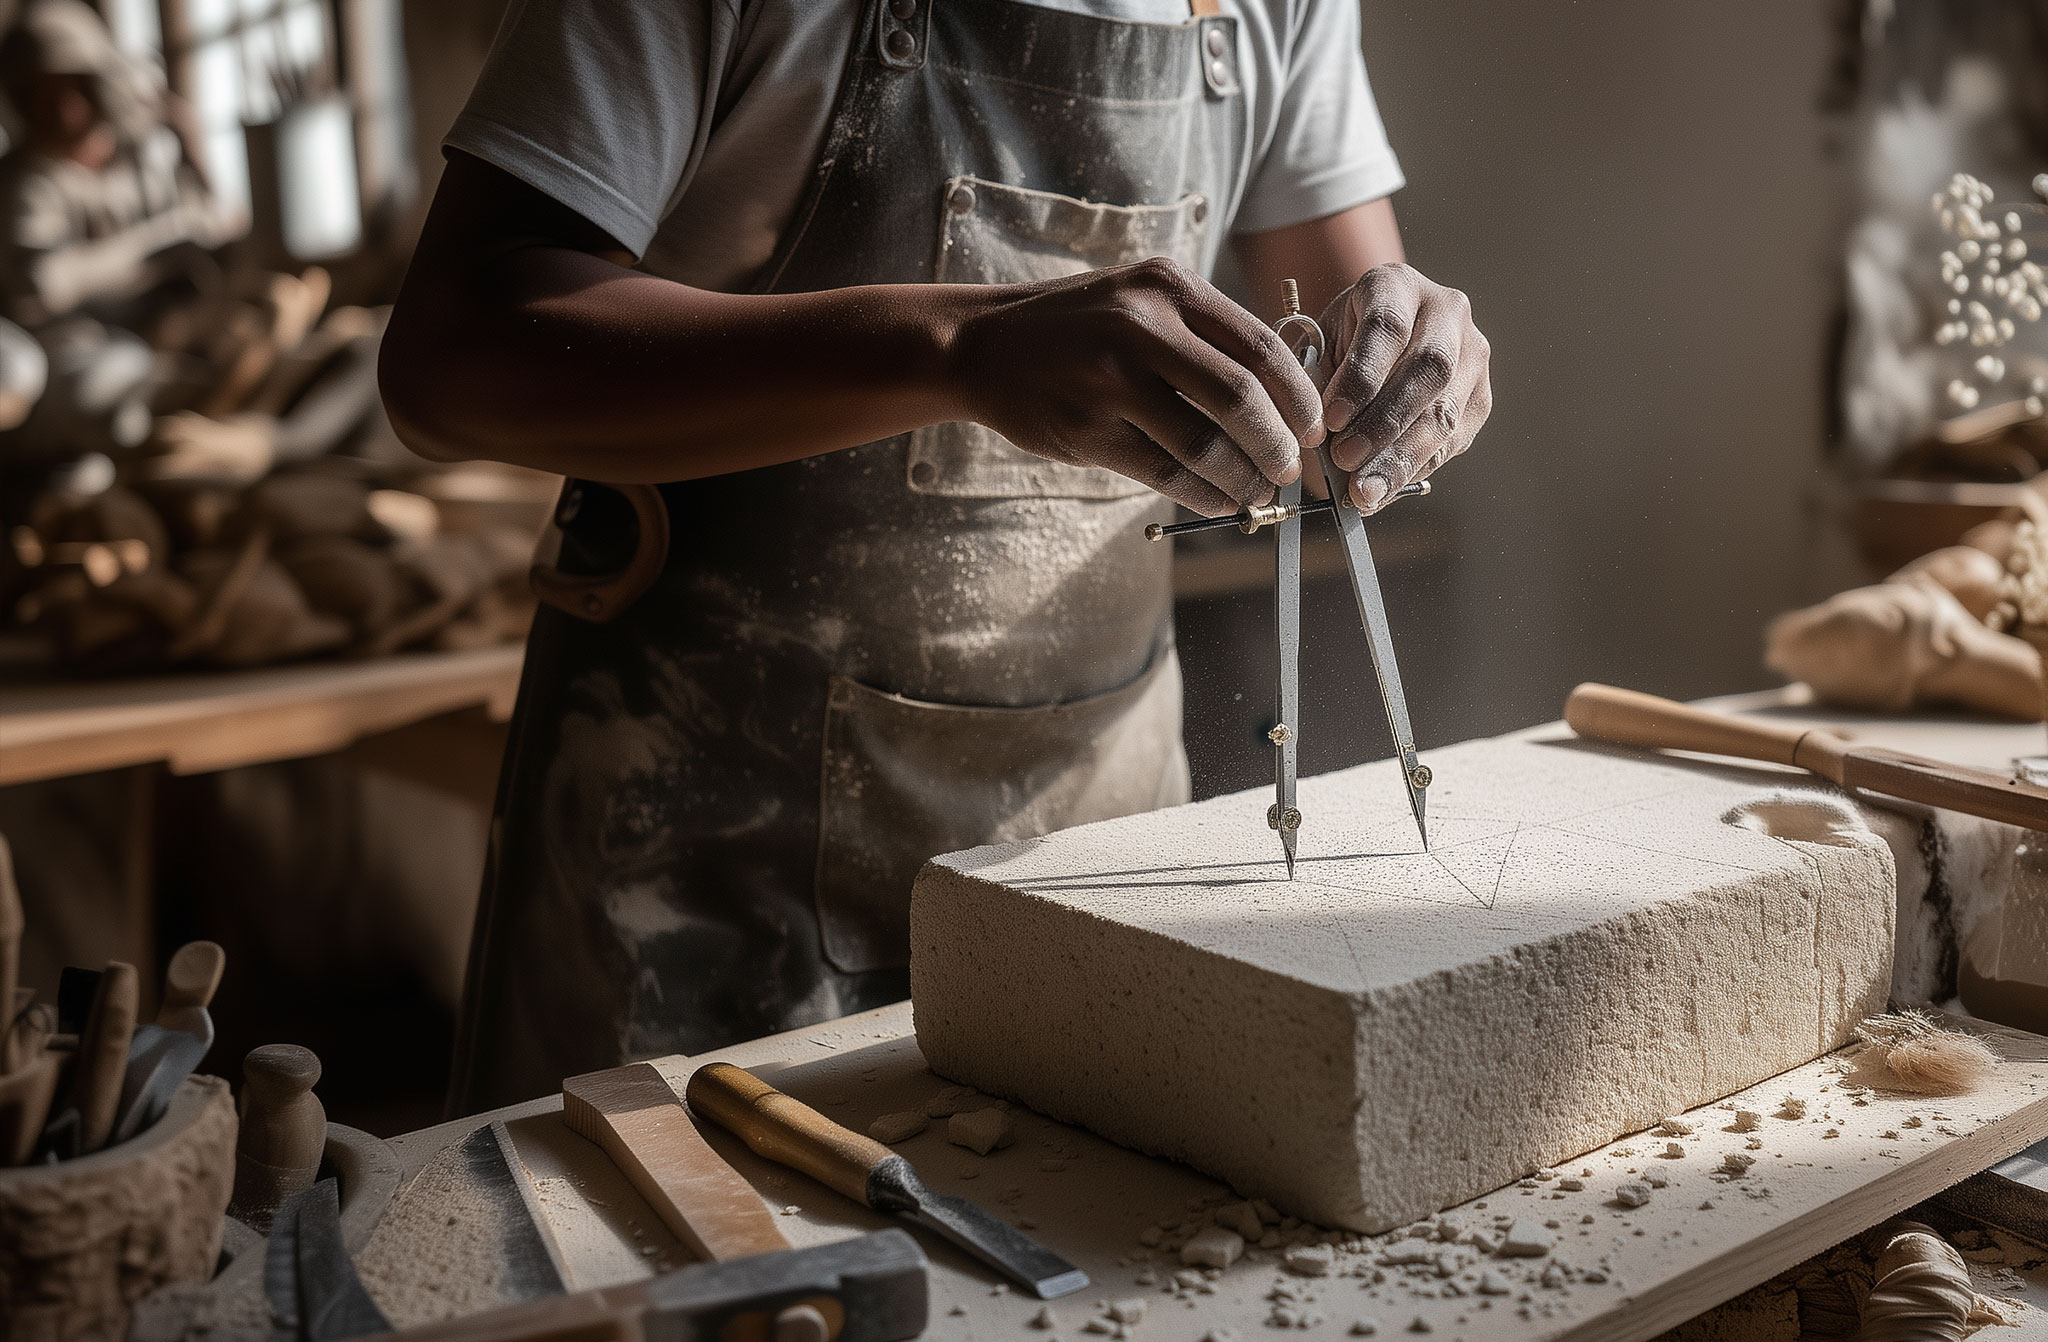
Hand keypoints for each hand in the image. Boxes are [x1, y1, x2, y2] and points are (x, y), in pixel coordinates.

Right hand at [950, 258, 1324, 515]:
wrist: (984, 344)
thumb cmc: (1079, 327)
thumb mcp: (1142, 301)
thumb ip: (1204, 335)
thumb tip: (1282, 396)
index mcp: (1169, 289)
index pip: (1261, 347)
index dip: (1299, 397)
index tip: (1312, 428)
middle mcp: (1142, 327)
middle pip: (1241, 398)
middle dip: (1278, 444)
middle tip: (1289, 469)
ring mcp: (1110, 380)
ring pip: (1205, 444)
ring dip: (1243, 478)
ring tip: (1257, 493)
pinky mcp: (1087, 429)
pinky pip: (1165, 472)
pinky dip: (1203, 493)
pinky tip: (1218, 500)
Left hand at [1318, 263, 1489, 512]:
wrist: (1376, 342)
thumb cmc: (1340, 345)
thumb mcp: (1320, 348)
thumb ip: (1318, 384)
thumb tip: (1317, 442)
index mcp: (1396, 286)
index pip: (1387, 328)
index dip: (1360, 378)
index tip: (1330, 420)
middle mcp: (1446, 312)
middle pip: (1428, 369)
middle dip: (1384, 423)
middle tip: (1345, 461)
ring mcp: (1472, 354)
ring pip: (1446, 411)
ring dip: (1401, 458)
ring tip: (1364, 491)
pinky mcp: (1480, 397)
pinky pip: (1453, 441)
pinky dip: (1414, 469)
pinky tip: (1384, 490)